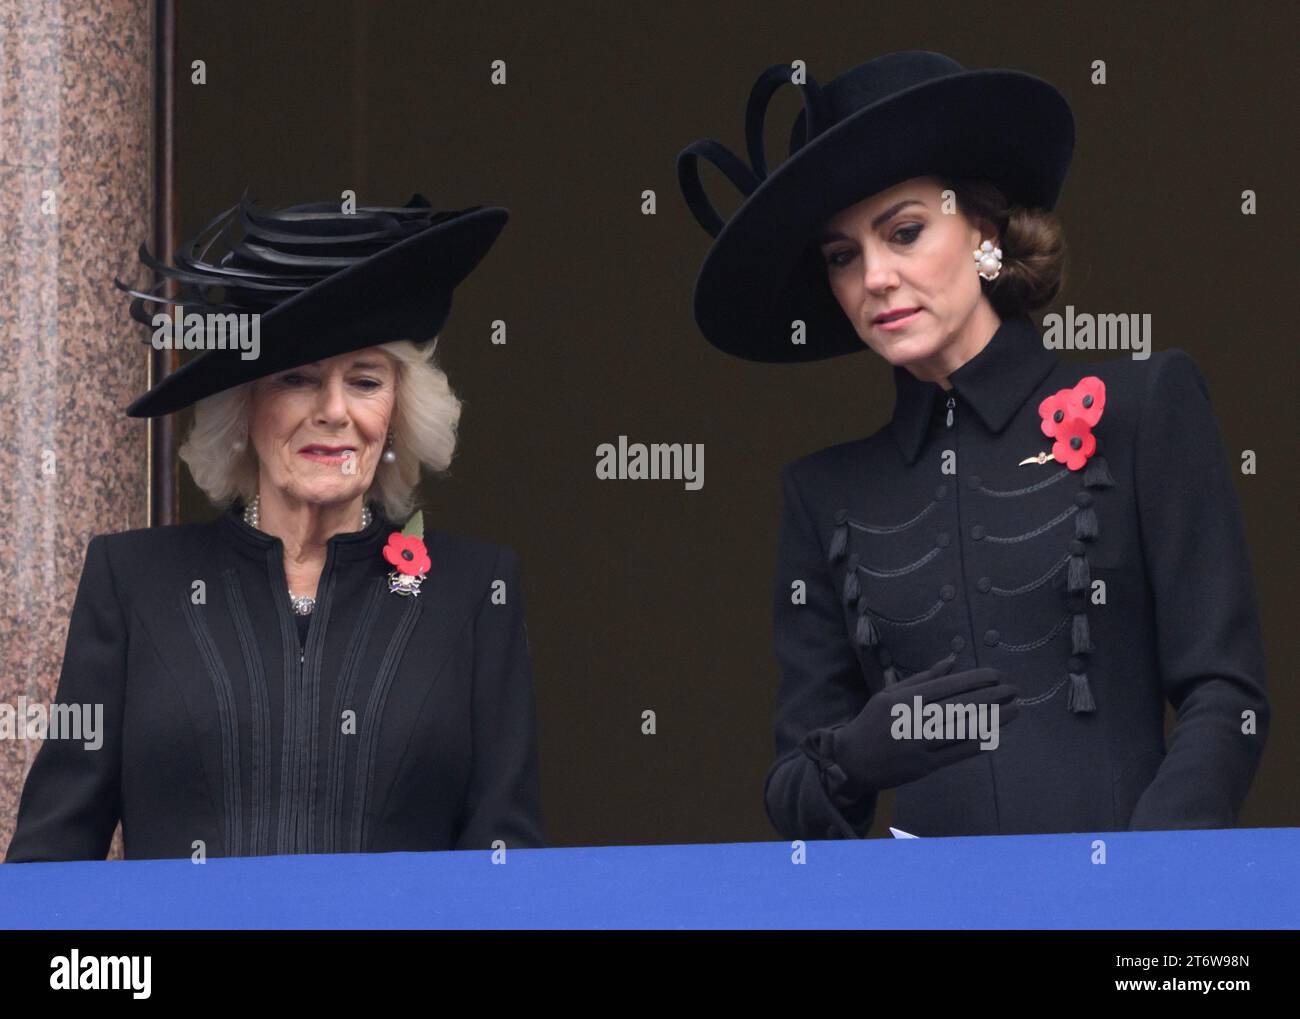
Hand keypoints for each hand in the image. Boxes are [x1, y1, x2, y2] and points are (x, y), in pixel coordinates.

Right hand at [830, 655, 1019, 792]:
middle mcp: (912, 721)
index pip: (945, 686)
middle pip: (958, 707)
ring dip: (992, 719)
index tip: (996, 675)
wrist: (852, 760)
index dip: (973, 680)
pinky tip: (996, 734)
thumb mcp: (890, 694)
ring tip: (1014, 709)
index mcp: (902, 700)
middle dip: (990, 697)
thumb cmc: (873, 722)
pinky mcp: (925, 766)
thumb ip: (922, 678)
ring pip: (962, 730)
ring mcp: (919, 745)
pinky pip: (957, 753)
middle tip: (1013, 689)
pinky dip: (979, 743)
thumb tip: (952, 661)